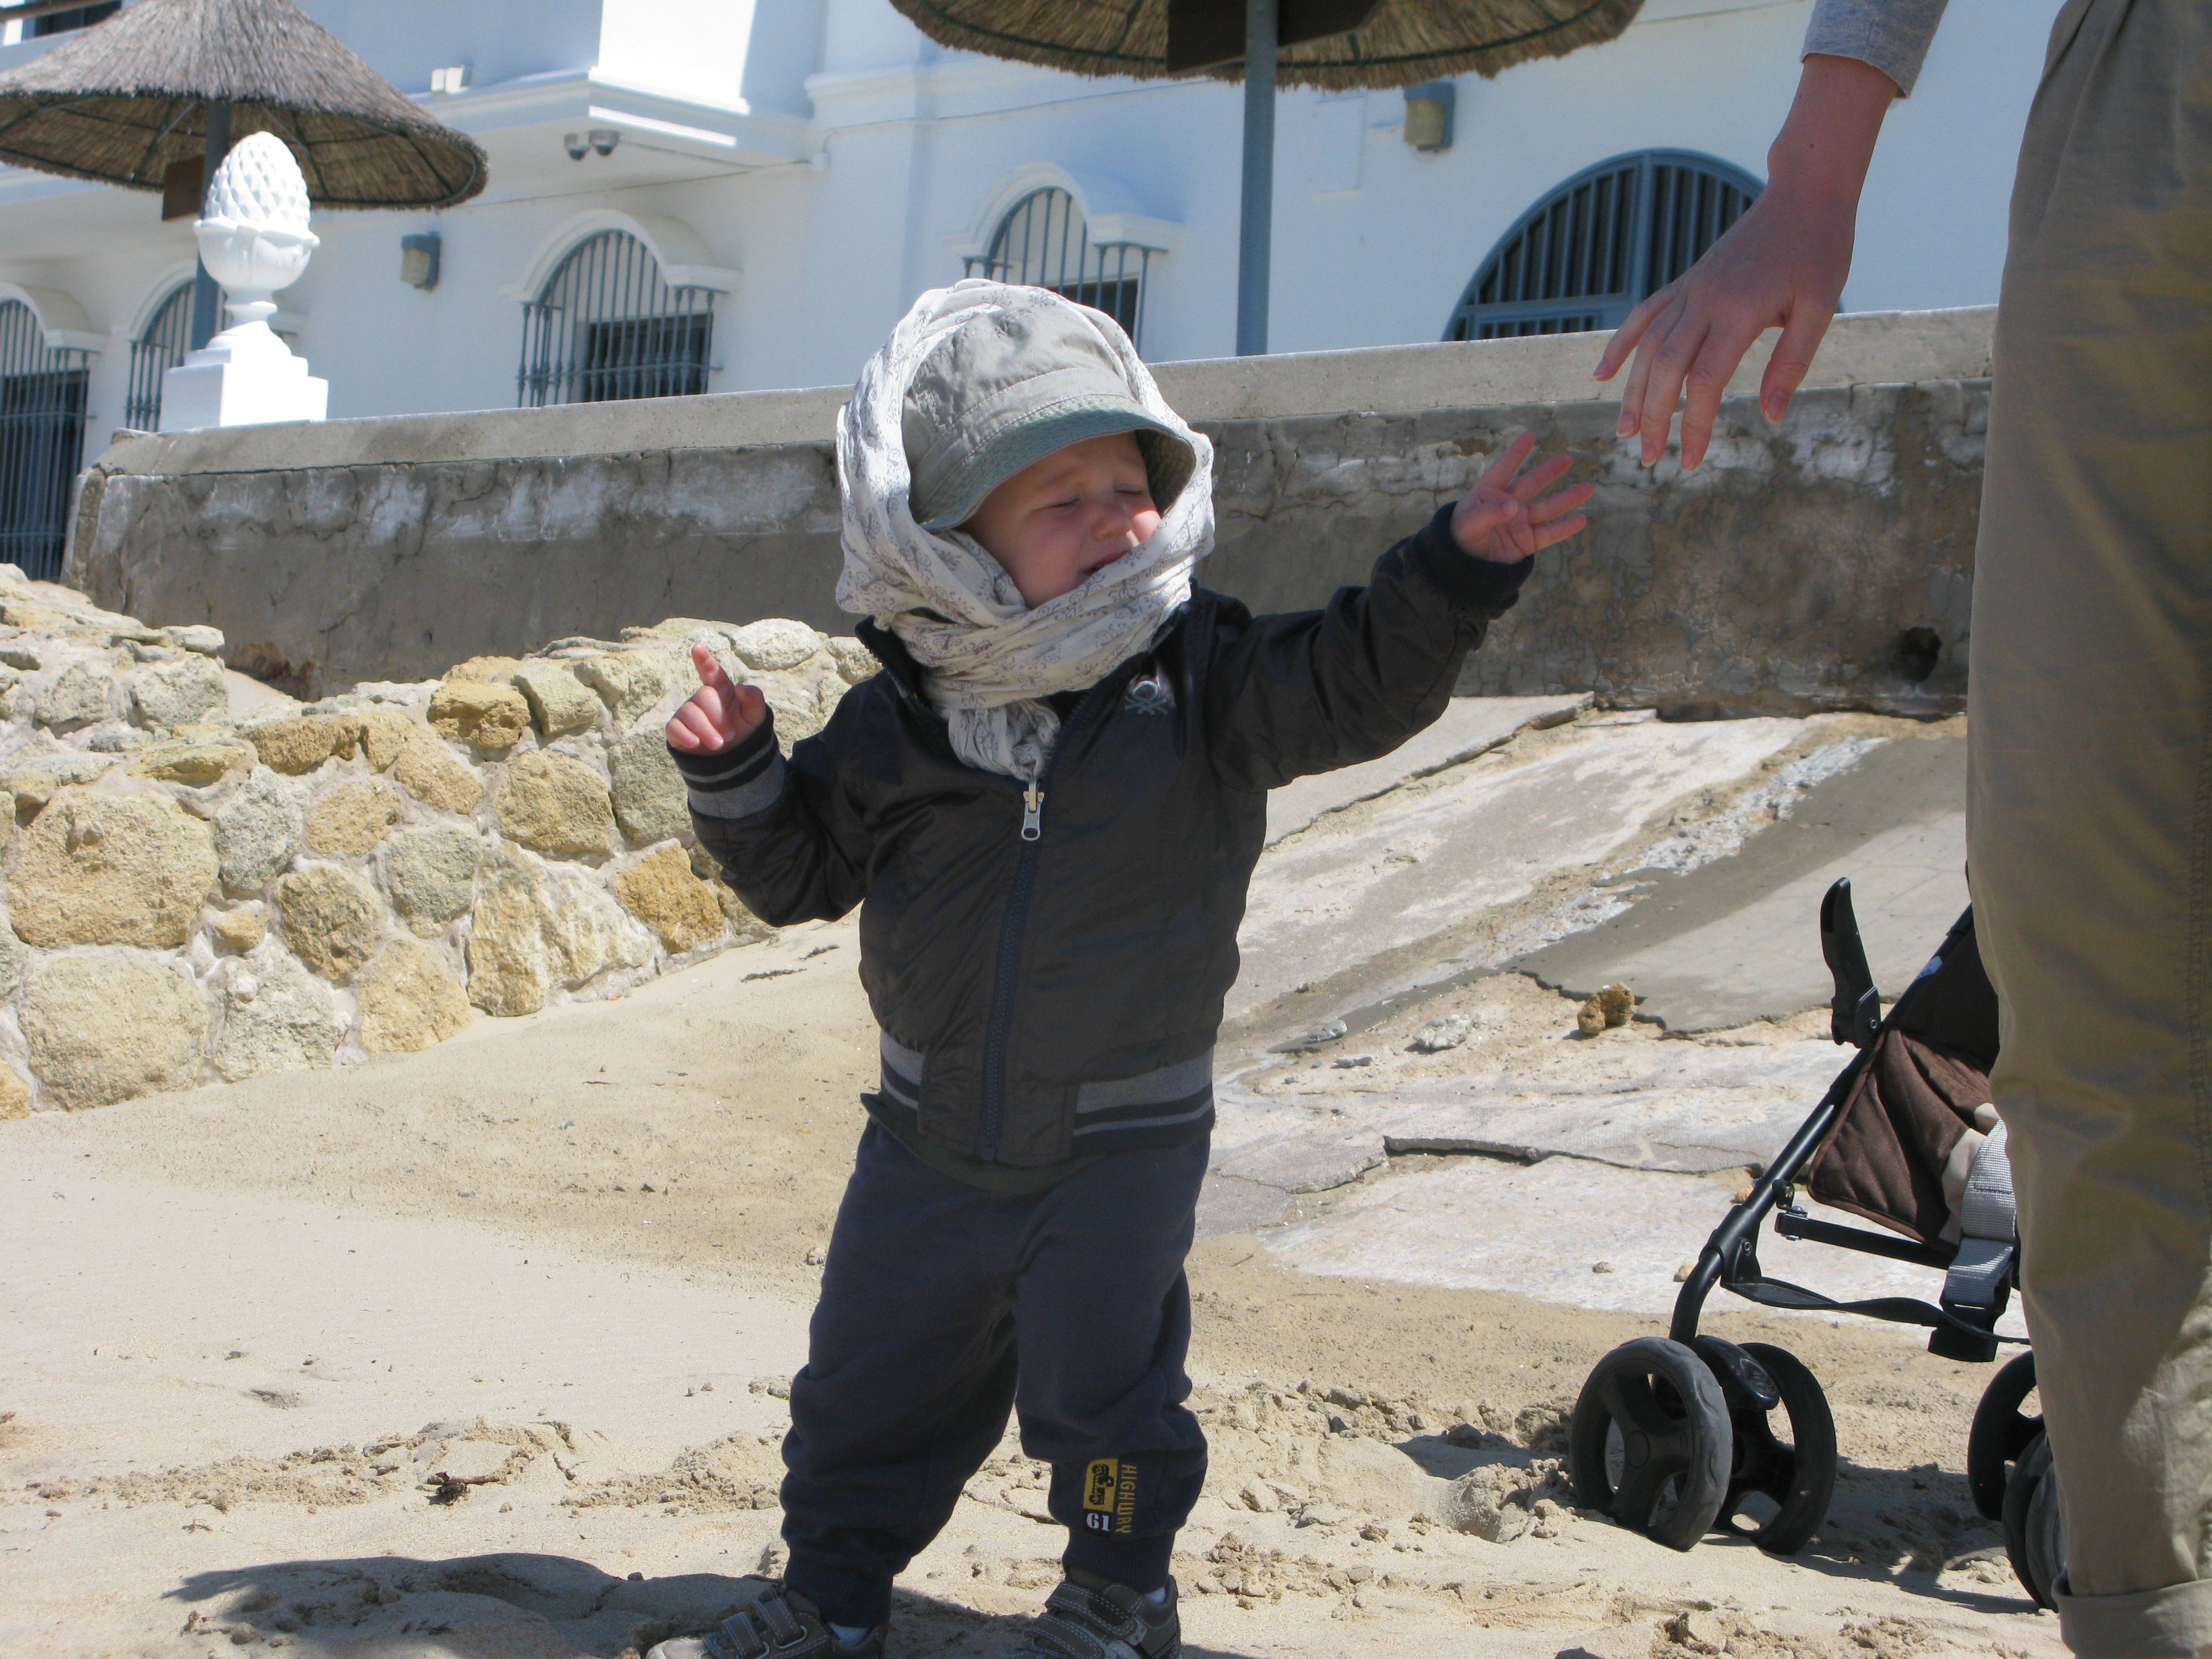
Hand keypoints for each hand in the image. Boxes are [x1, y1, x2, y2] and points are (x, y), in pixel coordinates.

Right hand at [666, 642, 767, 752]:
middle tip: (730, 735)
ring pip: (690, 713)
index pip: (712, 672)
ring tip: (719, 744)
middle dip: (718, 717)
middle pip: (704, 696)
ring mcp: (687, 711)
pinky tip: (695, 743)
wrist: (732, 754)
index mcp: (722, 689)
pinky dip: (685, 735)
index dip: (705, 660)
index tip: (697, 647)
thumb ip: (754, 698)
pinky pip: (674, 726)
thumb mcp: (755, 715)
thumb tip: (740, 687)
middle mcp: (702, 697)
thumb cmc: (743, 728)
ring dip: (706, 730)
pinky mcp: (676, 728)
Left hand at [1450, 430, 1594, 562]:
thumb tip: (1513, 506)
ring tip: (1589, 487)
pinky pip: (1549, 533)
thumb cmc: (1459, 541)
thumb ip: (1488, 514)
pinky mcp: (1527, 542)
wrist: (1463, 569)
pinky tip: (1581, 520)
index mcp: (1488, 494)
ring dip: (1568, 498)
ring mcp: (1519, 523)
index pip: (1504, 469)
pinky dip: (1565, 528)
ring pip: (1547, 508)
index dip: (1516, 453)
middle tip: (1567, 458)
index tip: (1530, 435)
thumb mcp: (1467, 525)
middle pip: (1532, 484)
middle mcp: (1507, 505)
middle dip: (1549, 471)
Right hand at [1592, 55, 1895, 469]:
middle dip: (1654, 419)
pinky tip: (1602, 375)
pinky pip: (1643, 315)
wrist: (1803, 195)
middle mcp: (1705, 300)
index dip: (1692, 424)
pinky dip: (1620, 345)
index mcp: (1740, 310)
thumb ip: (1791, 363)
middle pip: (1665, 369)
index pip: (1703, 380)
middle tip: (1651, 460)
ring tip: (1626, 432)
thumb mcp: (1820, 309)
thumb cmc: (1819, 252)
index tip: (1691, 461)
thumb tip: (1771, 417)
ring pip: (1648, 347)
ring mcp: (1690, 289)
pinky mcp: (1686, 282)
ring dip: (1632, 392)